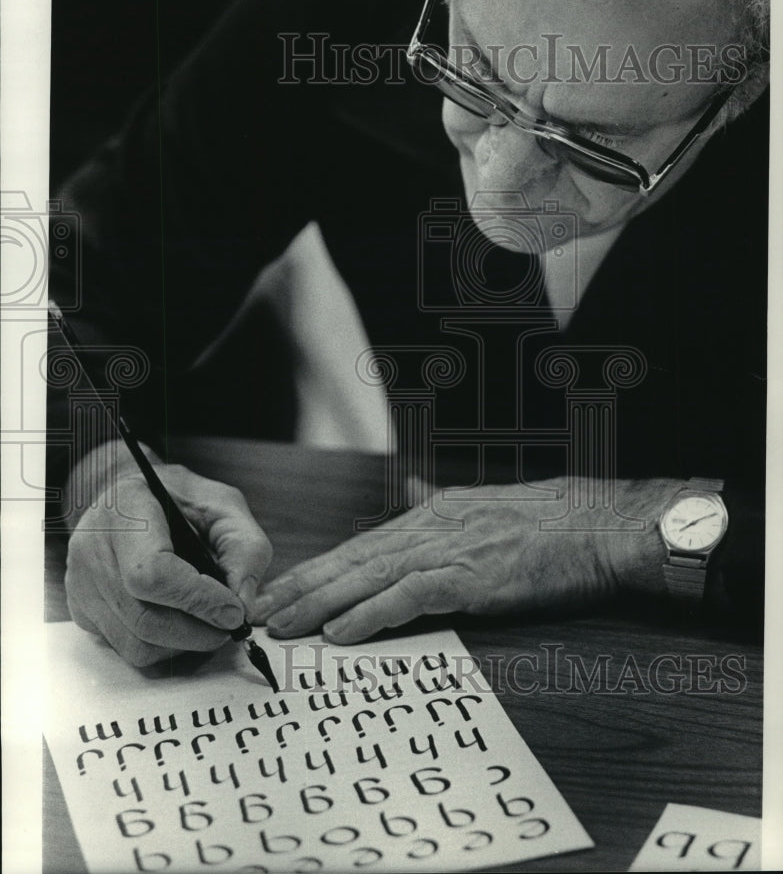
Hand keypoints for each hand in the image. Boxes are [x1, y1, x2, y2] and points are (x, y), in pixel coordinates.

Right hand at [65, 464, 272, 665]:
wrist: (131, 498)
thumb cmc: (180, 499)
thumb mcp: (223, 505)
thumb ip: (244, 548)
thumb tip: (242, 606)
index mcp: (126, 509)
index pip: (152, 572)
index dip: (197, 599)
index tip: (232, 609)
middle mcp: (93, 549)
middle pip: (144, 617)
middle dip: (198, 631)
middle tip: (229, 624)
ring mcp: (82, 583)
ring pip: (136, 643)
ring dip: (184, 645)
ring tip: (209, 624)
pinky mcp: (83, 610)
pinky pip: (126, 648)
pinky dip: (164, 647)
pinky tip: (182, 623)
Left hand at [255, 477, 676, 642]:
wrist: (595, 524)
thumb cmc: (547, 523)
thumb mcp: (483, 504)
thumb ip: (441, 499)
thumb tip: (415, 485)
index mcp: (430, 516)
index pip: (359, 546)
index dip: (316, 569)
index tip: (281, 588)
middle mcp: (429, 529)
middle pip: (351, 560)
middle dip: (301, 587)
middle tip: (259, 611)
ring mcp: (448, 551)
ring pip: (368, 577)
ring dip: (320, 604)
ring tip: (282, 625)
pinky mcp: (471, 577)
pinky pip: (409, 597)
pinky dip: (371, 614)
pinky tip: (341, 632)